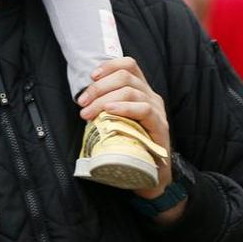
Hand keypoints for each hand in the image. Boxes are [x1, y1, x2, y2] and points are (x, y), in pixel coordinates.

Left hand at [77, 57, 176, 205]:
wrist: (151, 176)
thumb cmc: (131, 146)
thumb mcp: (116, 120)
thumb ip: (106, 107)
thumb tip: (83, 100)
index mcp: (141, 91)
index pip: (129, 65)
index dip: (109, 66)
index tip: (91, 76)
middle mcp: (151, 96)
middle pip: (126, 76)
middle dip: (99, 87)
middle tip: (82, 102)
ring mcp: (157, 110)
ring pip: (131, 91)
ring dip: (104, 99)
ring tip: (89, 112)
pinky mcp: (160, 127)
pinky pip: (144, 109)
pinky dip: (123, 107)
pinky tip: (109, 112)